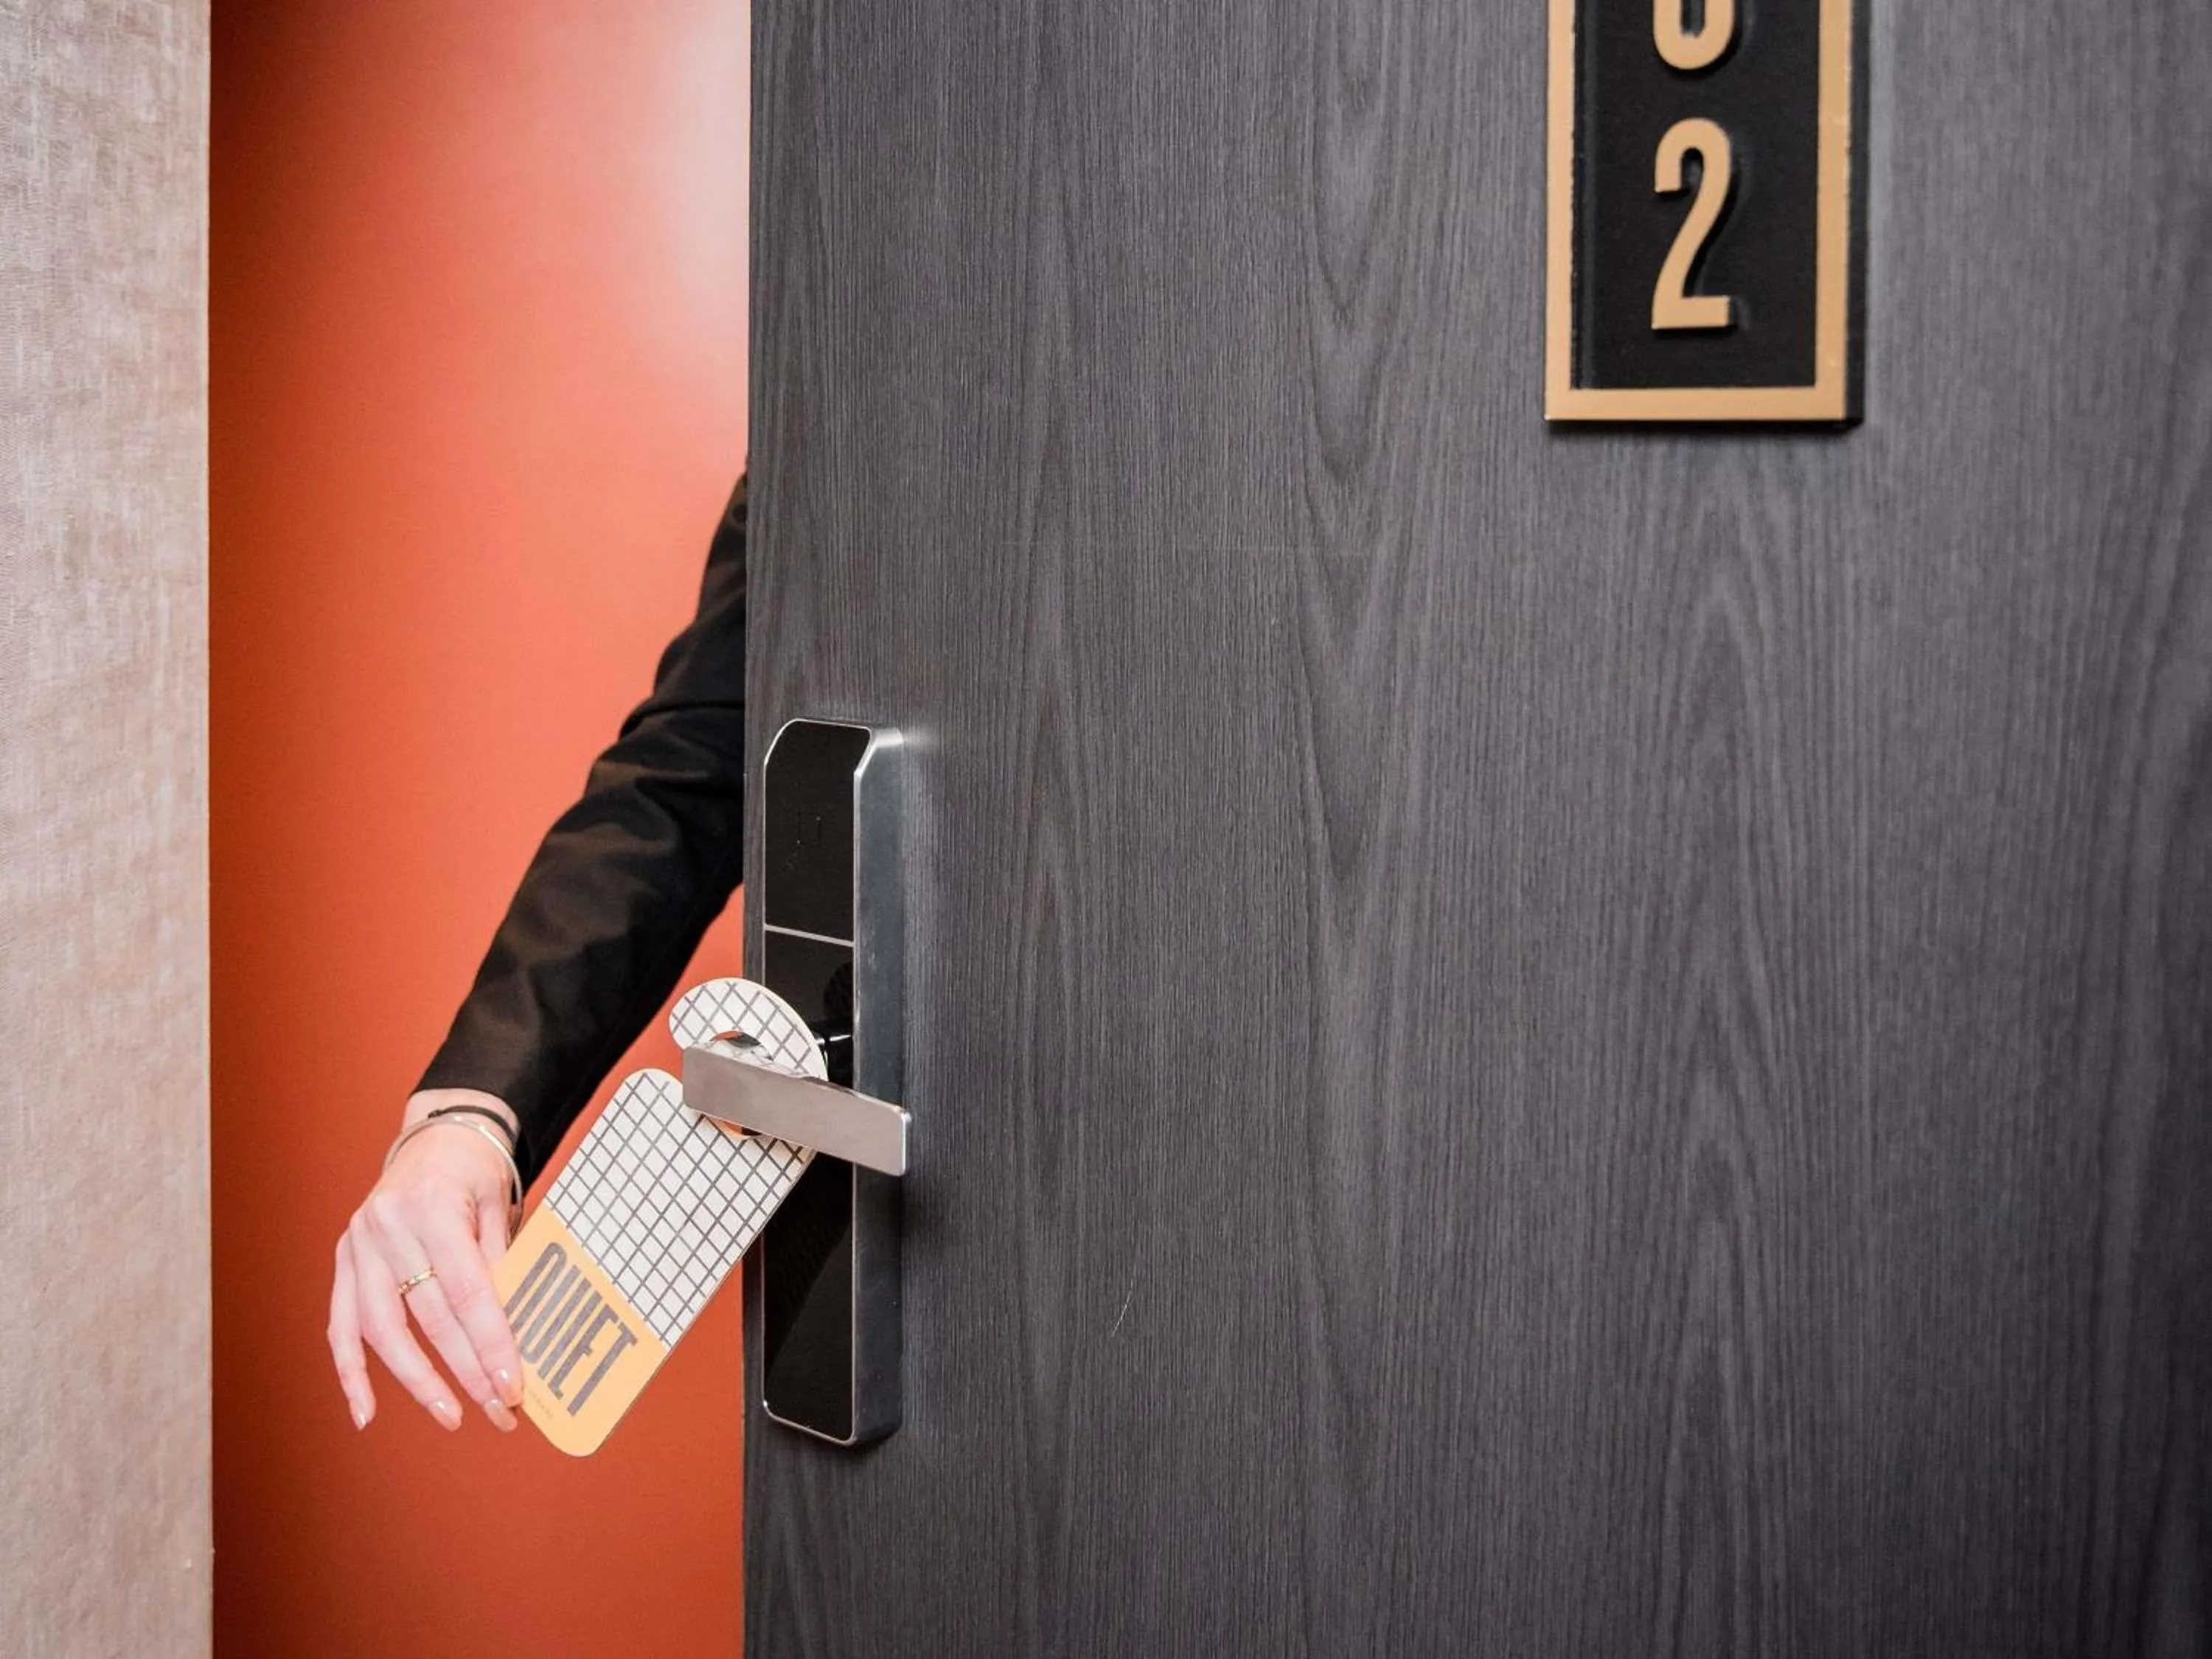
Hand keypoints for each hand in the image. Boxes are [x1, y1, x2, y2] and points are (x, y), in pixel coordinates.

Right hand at [329, 1089, 526, 1433]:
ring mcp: (357, 1244)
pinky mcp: (343, 1261)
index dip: (490, 1342)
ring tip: (451, 1416)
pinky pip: (340, 1325)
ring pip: (380, 1328)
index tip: (513, 1385)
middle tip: (500, 1410)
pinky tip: (364, 1413)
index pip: (466, 1289)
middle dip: (467, 1369)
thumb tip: (517, 1336)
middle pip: (428, 1315)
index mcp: (433, 1206)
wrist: (435, 1138)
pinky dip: (350, 1372)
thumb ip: (501, 1262)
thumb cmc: (474, 1172)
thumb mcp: (498, 1204)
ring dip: (417, 1380)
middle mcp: (387, 1226)